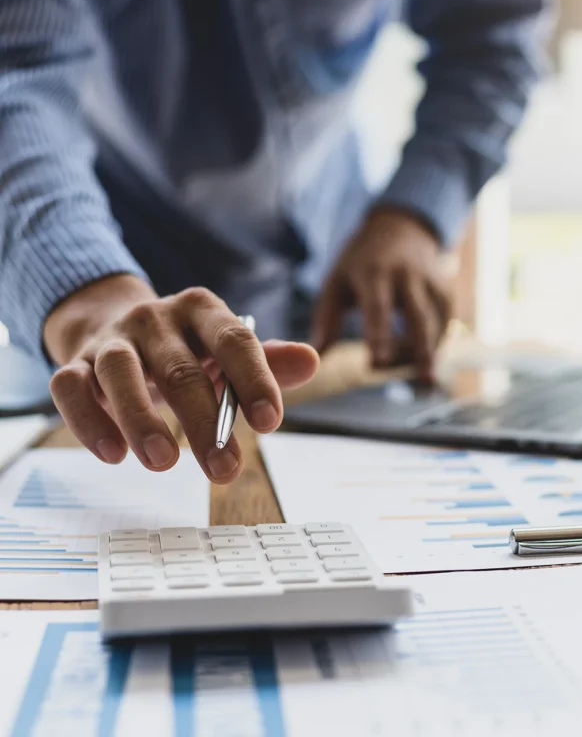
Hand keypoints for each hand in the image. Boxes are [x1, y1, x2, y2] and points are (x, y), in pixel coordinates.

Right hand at [44, 275, 318, 482]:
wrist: (113, 322)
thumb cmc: (184, 348)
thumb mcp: (225, 350)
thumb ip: (266, 360)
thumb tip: (312, 360)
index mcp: (201, 310)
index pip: (234, 340)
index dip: (254, 379)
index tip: (271, 422)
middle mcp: (154, 319)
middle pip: (181, 368)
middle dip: (205, 422)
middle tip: (226, 469)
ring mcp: (111, 340)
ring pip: (120, 373)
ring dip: (142, 419)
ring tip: (164, 462)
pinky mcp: (73, 363)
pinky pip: (70, 389)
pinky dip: (89, 421)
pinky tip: (114, 455)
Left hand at [312, 208, 450, 380]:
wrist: (400, 227)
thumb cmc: (361, 262)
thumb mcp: (337, 281)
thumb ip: (326, 320)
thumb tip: (317, 357)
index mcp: (374, 271)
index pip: (377, 307)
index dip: (379, 336)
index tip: (377, 363)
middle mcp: (407, 275)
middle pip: (417, 315)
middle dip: (420, 348)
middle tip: (423, 380)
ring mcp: (430, 281)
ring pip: (434, 322)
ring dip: (429, 353)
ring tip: (424, 382)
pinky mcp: (445, 290)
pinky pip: (444, 323)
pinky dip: (436, 345)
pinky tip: (424, 363)